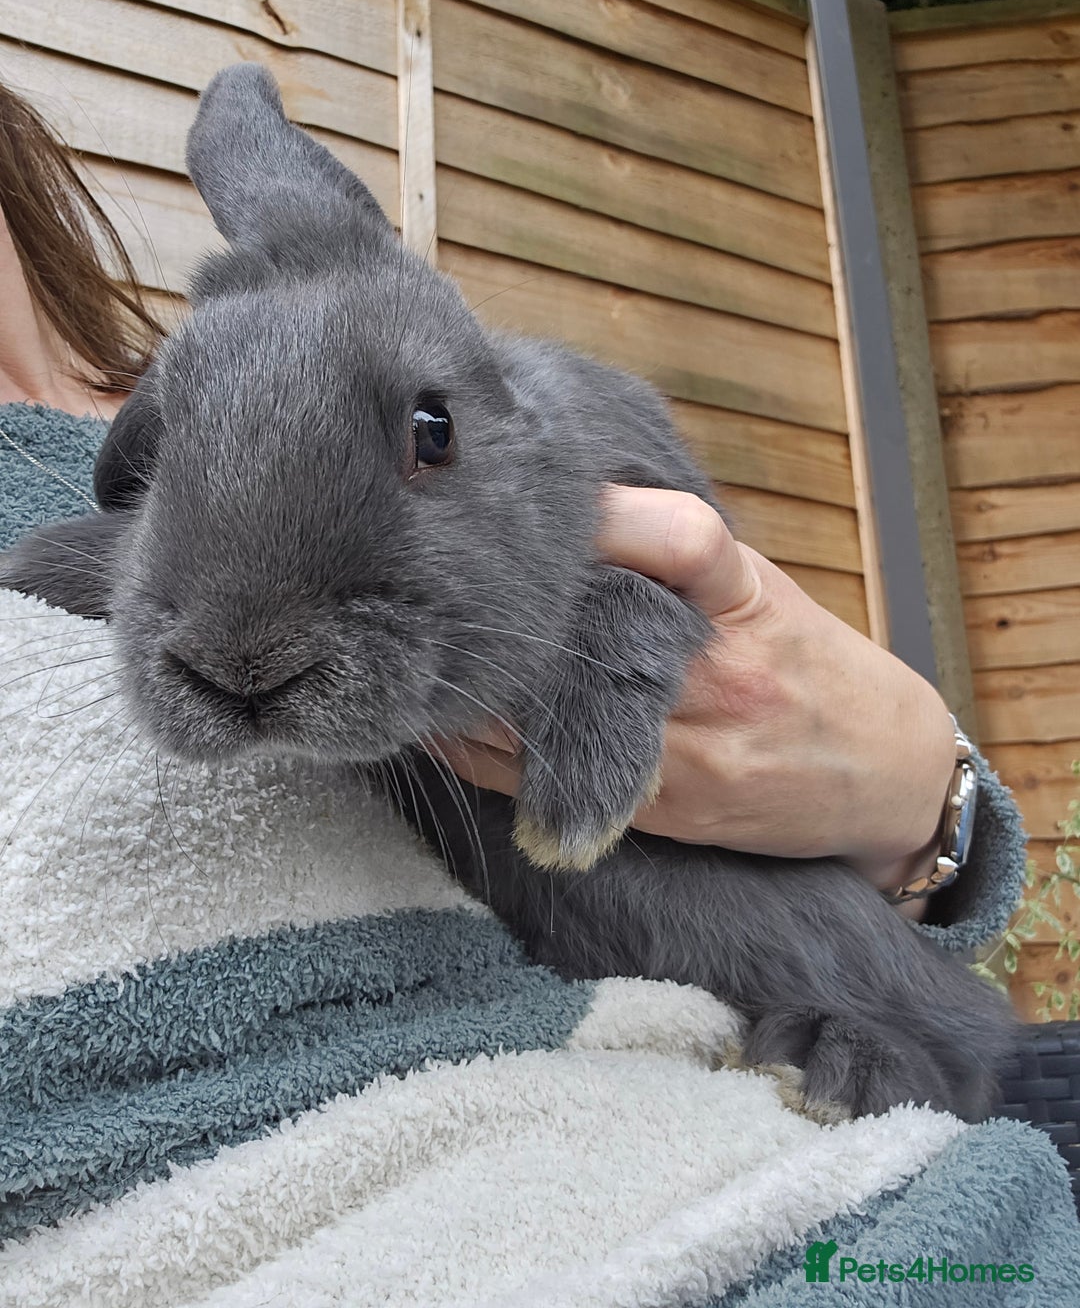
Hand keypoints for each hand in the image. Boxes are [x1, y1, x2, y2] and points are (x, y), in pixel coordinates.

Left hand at [435, 486, 955, 915]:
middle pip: (588, 638)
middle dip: (503, 617)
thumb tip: (577, 506)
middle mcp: (718, 674)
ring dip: (472, 694)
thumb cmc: (812, 664)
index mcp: (745, 599)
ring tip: (415, 659)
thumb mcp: (764, 588)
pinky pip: (554, 782)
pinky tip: (442, 725)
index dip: (609, 517)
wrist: (886, 774)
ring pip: (551, 720)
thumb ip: (679, 553)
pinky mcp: (667, 809)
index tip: (536, 501)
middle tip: (425, 583)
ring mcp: (690, 751)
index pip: (684, 539)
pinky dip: (488, 753)